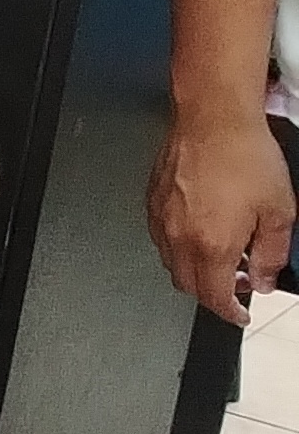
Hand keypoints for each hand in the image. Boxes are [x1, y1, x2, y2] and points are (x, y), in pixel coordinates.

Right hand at [152, 104, 295, 324]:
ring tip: (221, 252)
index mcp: (212, 245)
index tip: (240, 314)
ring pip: (172, 264)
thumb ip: (273, 254)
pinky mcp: (153, 203)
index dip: (231, 312)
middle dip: (213, 292)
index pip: (216, 296)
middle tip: (238, 282)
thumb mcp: (280, 211)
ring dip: (196, 269)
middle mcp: (180, 238)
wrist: (213, 119)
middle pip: (189, 286)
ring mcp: (162, 221)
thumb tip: (266, 279)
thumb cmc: (244, 156)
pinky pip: (162, 238)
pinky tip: (201, 229)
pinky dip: (180, 246)